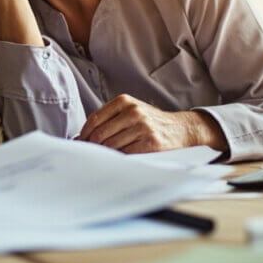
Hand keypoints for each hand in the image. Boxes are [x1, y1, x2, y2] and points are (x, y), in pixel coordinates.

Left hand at [78, 95, 226, 153]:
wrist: (182, 130)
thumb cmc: (151, 123)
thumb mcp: (132, 111)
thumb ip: (110, 119)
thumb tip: (83, 137)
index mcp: (125, 102)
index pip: (95, 119)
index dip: (84, 134)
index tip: (80, 143)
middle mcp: (133, 112)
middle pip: (100, 134)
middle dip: (91, 146)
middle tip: (87, 154)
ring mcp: (142, 127)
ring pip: (111, 145)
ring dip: (103, 155)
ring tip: (101, 159)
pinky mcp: (151, 144)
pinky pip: (125, 154)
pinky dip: (118, 159)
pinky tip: (117, 161)